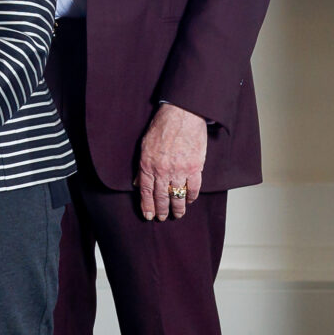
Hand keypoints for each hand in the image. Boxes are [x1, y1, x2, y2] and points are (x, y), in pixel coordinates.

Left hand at [138, 103, 208, 220]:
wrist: (182, 116)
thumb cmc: (162, 128)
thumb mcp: (144, 146)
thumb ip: (142, 166)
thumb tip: (138, 183)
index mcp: (148, 165)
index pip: (146, 191)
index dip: (147, 205)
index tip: (148, 216)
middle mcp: (163, 170)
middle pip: (161, 196)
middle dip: (161, 210)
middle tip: (162, 218)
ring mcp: (180, 170)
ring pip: (178, 195)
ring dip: (177, 208)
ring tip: (177, 215)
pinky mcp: (195, 168)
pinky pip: (194, 188)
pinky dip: (191, 197)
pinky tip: (190, 201)